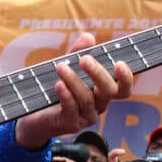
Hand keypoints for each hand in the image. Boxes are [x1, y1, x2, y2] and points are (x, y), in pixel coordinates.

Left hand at [15, 33, 132, 149]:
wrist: (35, 115)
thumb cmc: (55, 89)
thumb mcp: (67, 67)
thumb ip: (77, 53)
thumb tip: (89, 37)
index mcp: (103, 92)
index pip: (123, 89)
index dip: (126, 78)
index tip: (119, 63)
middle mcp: (99, 105)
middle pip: (109, 91)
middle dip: (97, 73)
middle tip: (84, 59)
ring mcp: (86, 117)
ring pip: (87, 99)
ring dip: (74, 80)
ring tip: (61, 67)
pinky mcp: (71, 124)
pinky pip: (71, 109)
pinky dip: (65, 95)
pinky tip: (58, 84)